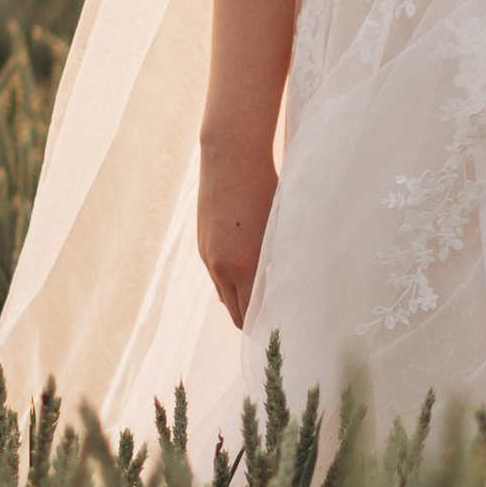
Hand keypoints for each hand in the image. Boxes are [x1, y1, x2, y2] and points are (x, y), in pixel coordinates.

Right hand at [198, 131, 277, 327]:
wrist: (231, 156)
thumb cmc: (266, 188)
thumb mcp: (279, 228)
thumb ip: (277, 261)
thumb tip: (284, 285)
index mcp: (243, 266)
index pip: (249, 314)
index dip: (263, 325)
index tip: (279, 330)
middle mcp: (220, 266)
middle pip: (233, 310)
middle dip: (251, 318)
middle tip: (273, 321)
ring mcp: (207, 254)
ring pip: (223, 292)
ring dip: (239, 298)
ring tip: (262, 299)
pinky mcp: (202, 242)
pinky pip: (215, 273)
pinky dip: (229, 279)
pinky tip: (246, 273)